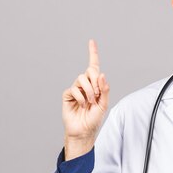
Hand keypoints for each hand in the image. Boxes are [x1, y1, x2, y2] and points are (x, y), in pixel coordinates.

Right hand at [62, 39, 109, 159]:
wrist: (83, 130)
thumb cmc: (94, 119)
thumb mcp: (104, 105)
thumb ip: (104, 90)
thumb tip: (102, 75)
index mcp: (95, 85)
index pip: (94, 66)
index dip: (92, 53)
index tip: (91, 41)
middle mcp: (85, 84)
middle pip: (89, 71)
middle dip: (95, 82)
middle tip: (97, 95)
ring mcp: (76, 89)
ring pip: (82, 79)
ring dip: (89, 91)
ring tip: (90, 102)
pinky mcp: (68, 95)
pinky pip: (74, 89)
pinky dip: (81, 97)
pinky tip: (82, 105)